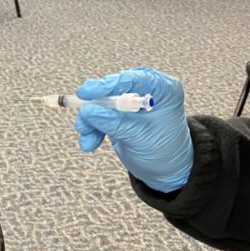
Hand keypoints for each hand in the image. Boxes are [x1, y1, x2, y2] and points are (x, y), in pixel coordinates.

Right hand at [74, 67, 191, 192]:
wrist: (167, 170)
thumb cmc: (164, 152)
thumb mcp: (139, 138)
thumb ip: (113, 123)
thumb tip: (87, 111)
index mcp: (163, 89)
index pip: (132, 80)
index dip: (107, 85)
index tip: (86, 92)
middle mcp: (147, 90)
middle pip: (113, 89)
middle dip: (96, 107)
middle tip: (83, 120)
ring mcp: (131, 101)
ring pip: (102, 103)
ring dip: (91, 121)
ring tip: (87, 139)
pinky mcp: (120, 113)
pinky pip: (100, 115)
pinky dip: (93, 128)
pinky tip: (90, 142)